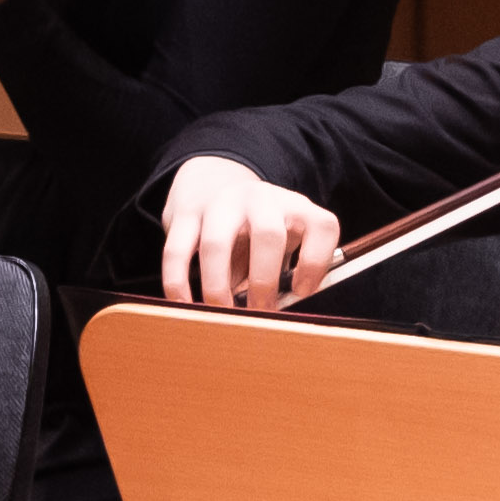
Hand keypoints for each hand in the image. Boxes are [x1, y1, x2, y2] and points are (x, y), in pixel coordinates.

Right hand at [155, 154, 340, 310]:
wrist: (214, 180)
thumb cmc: (256, 228)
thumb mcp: (284, 241)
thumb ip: (285, 275)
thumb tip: (274, 320)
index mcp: (297, 208)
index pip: (322, 227)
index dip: (315, 264)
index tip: (300, 293)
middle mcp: (262, 200)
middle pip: (268, 236)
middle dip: (263, 282)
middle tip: (259, 312)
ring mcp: (221, 203)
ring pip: (216, 244)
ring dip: (218, 287)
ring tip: (221, 314)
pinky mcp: (185, 213)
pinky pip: (177, 251)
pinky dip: (178, 283)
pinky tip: (184, 305)